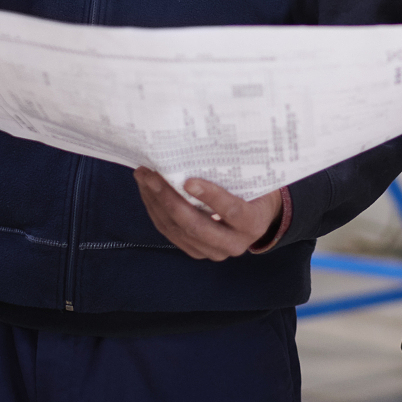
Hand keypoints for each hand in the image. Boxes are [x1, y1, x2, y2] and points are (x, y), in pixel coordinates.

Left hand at [133, 168, 285, 260]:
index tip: (188, 180)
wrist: (257, 216)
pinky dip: (156, 211)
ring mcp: (212, 252)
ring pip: (178, 231)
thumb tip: (203, 149)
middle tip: (152, 176)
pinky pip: (170, 233)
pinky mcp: (195, 251)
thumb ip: (235, 175)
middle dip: (170, 200)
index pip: (232, 211)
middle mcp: (233, 244)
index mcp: (253, 223)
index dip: (210, 196)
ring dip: (157, 203)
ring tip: (144, 179)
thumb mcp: (253, 182)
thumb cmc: (254, 190)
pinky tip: (148, 193)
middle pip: (196, 226)